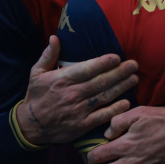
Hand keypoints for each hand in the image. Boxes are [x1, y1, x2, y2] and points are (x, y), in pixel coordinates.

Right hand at [16, 35, 138, 145]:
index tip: (116, 57)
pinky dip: (115, 110)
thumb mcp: (36, 73)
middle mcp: (72, 94)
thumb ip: (48, 55)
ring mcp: (78, 111)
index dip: (102, 63)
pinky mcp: (82, 125)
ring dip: (121, 88)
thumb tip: (55, 37)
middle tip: (134, 65)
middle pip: (100, 82)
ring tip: (134, 79)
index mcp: (62, 80)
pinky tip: (127, 103)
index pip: (86, 69)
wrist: (30, 126)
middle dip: (119, 73)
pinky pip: (102, 117)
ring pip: (104, 97)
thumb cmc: (36, 96)